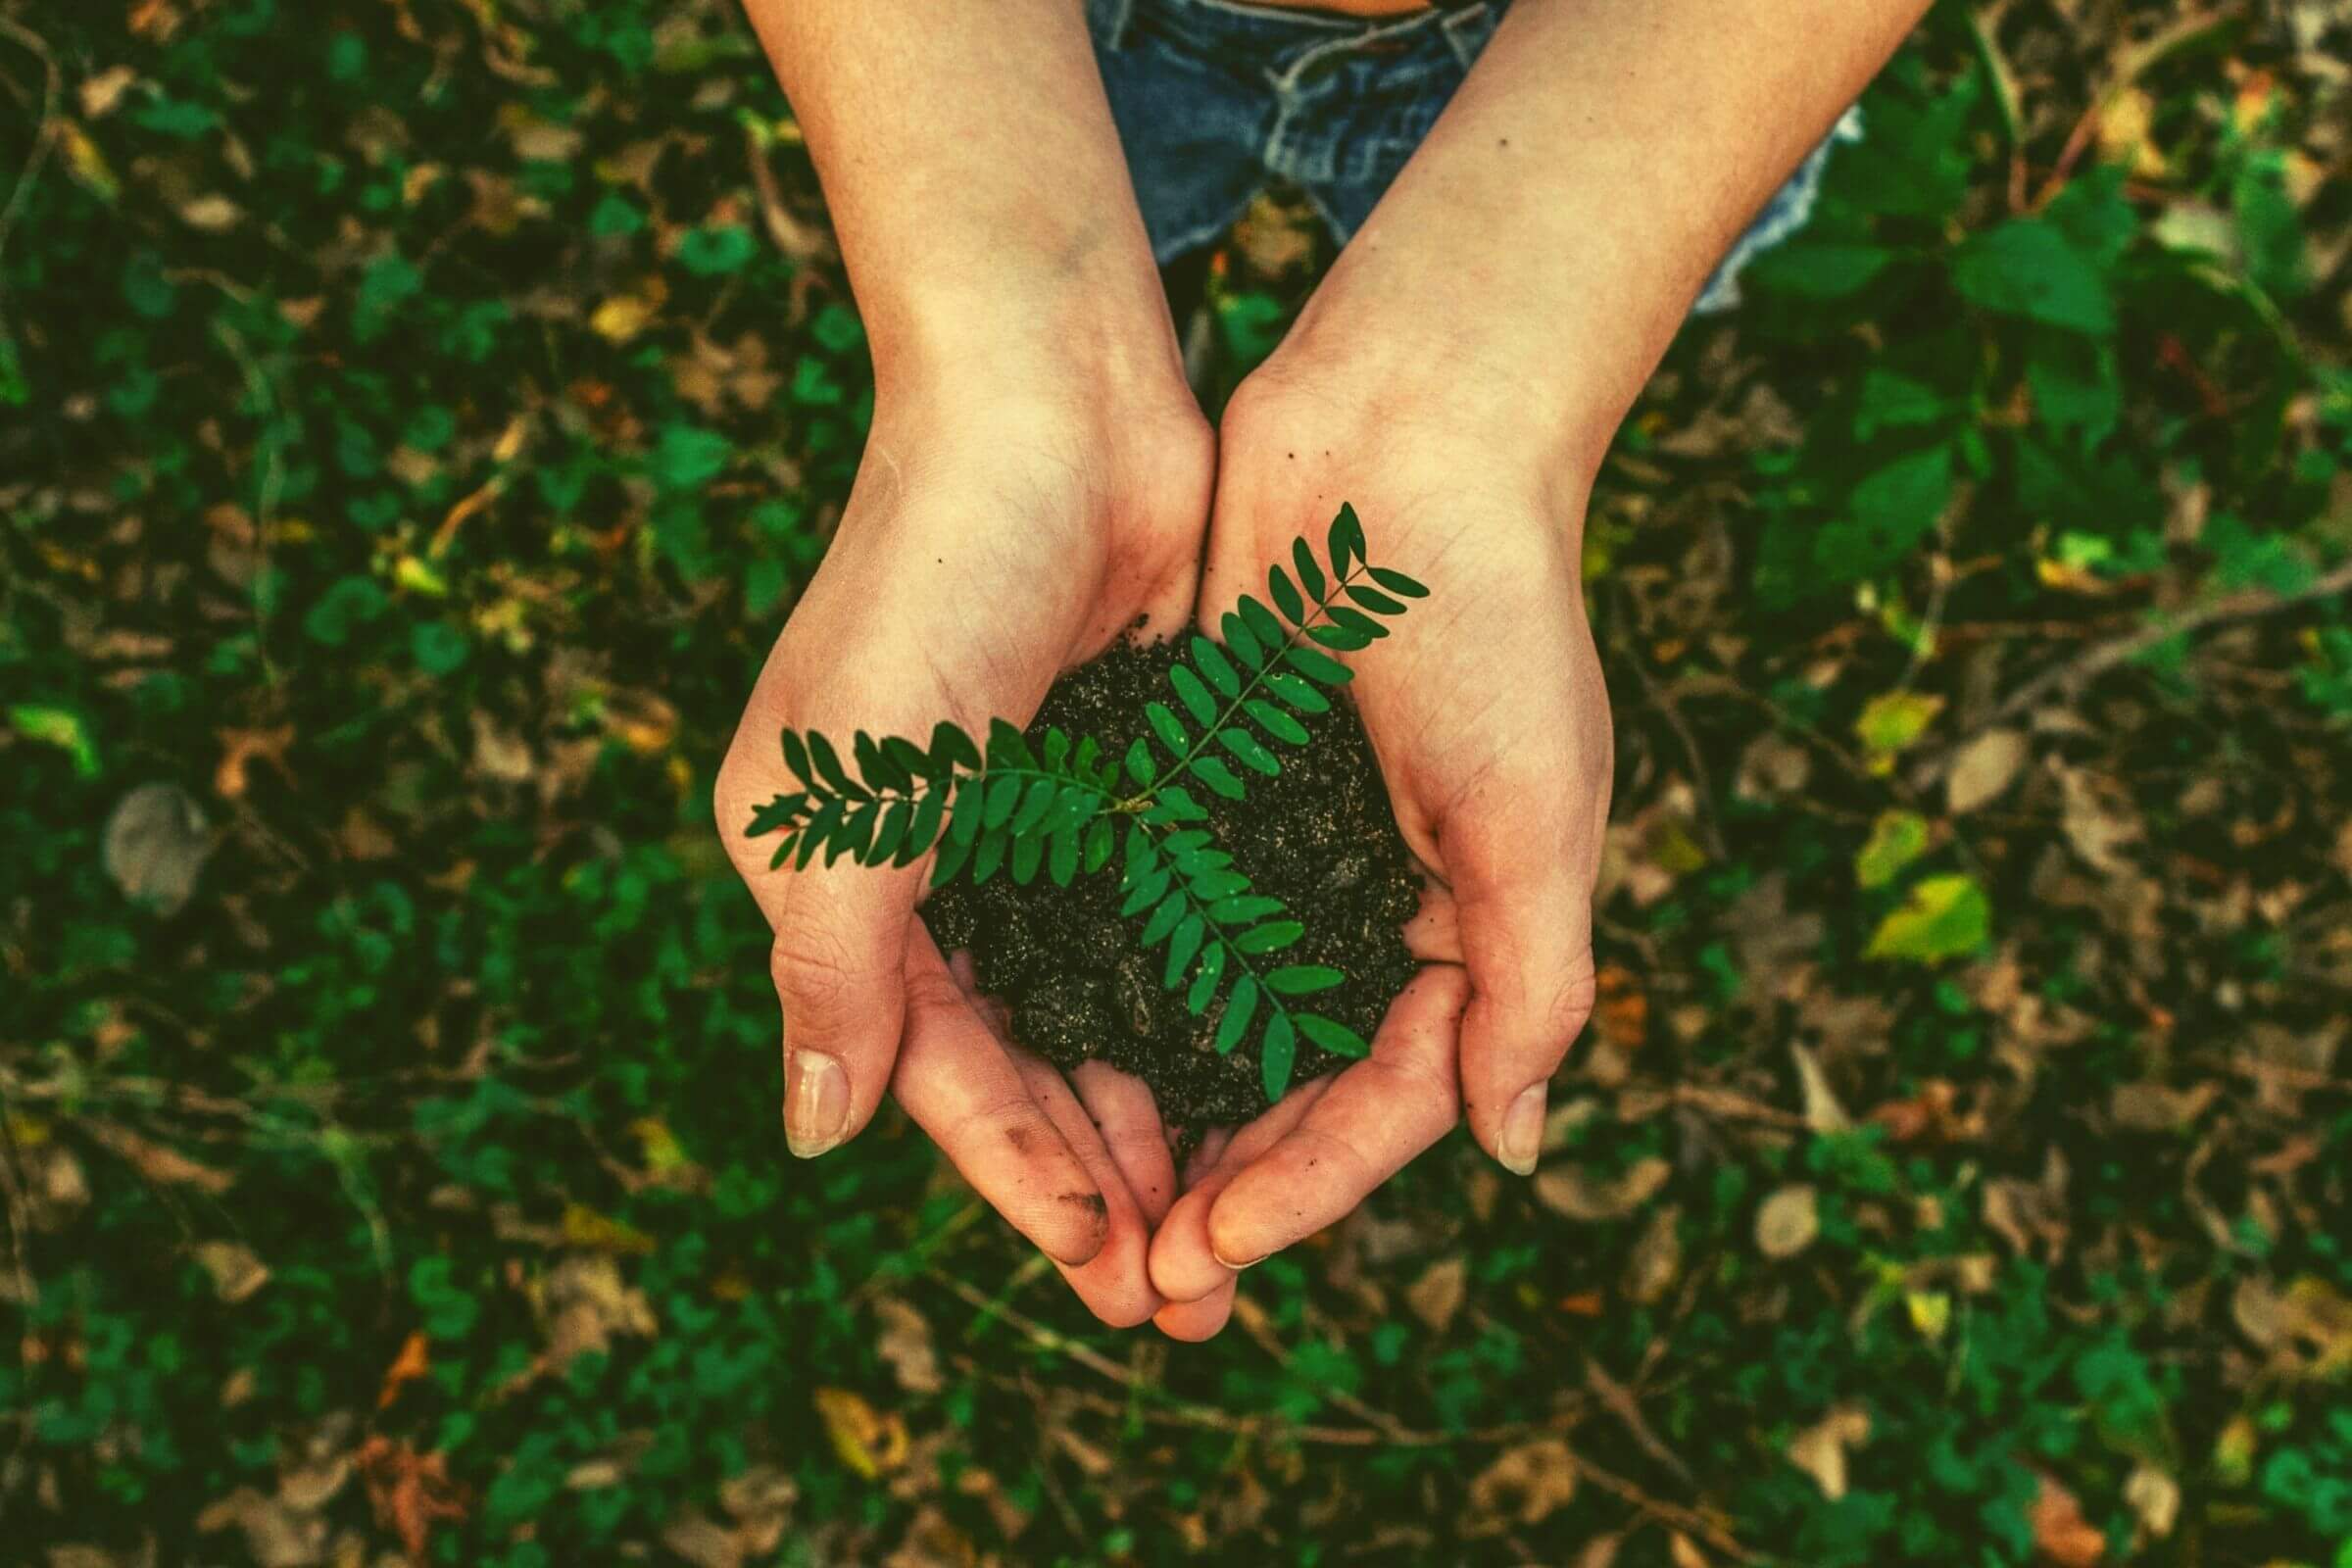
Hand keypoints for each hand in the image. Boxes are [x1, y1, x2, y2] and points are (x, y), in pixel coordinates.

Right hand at [714, 358, 1211, 1325]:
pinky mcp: (1125, 781)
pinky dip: (1202, 1007)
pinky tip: (1260, 1081)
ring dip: (1157, 1114)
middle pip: (1021, 1061)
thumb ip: (834, 966)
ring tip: (1229, 1221)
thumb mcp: (853, 787)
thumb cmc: (931, 579)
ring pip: (1099, 1011)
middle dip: (1097, 1177)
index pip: (933, 1066)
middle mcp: (930, 865)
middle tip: (1185, 1293)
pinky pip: (1163, 927)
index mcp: (838, 875)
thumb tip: (813, 1138)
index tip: (1105, 1269)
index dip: (1016, 1175)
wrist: (1053, 398)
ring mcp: (1033, 825)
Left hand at [1146, 351, 1613, 1329]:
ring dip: (1158, 1114)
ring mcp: (1279, 850)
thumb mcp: (1538, 813)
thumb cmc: (1495, 619)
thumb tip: (1511, 1150)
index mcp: (1464, 928)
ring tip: (1088, 1206)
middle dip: (1224, 1185)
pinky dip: (1112, 988)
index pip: (1386, 1100)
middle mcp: (1366, 905)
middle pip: (1289, 1086)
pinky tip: (1047, 1052)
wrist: (1407, 433)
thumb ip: (1532, 984)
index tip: (1212, 1250)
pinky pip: (1151, 915)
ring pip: (1209, 1020)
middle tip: (1140, 1280)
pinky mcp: (1200, 786)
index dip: (1307, 1187)